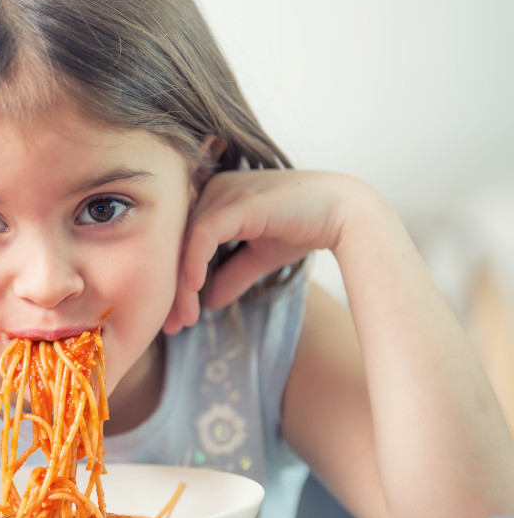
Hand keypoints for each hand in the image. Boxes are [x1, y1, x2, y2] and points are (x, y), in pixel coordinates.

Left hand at [163, 169, 365, 333]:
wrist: (346, 214)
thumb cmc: (304, 227)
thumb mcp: (259, 257)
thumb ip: (232, 275)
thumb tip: (209, 302)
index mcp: (214, 199)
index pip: (182, 243)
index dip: (175, 282)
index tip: (175, 318)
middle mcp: (213, 191)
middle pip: (177, 244)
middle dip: (172, 289)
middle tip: (171, 326)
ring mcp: (224, 192)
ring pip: (186, 243)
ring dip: (182, 286)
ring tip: (184, 320)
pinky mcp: (237, 201)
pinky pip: (203, 234)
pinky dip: (194, 262)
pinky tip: (194, 289)